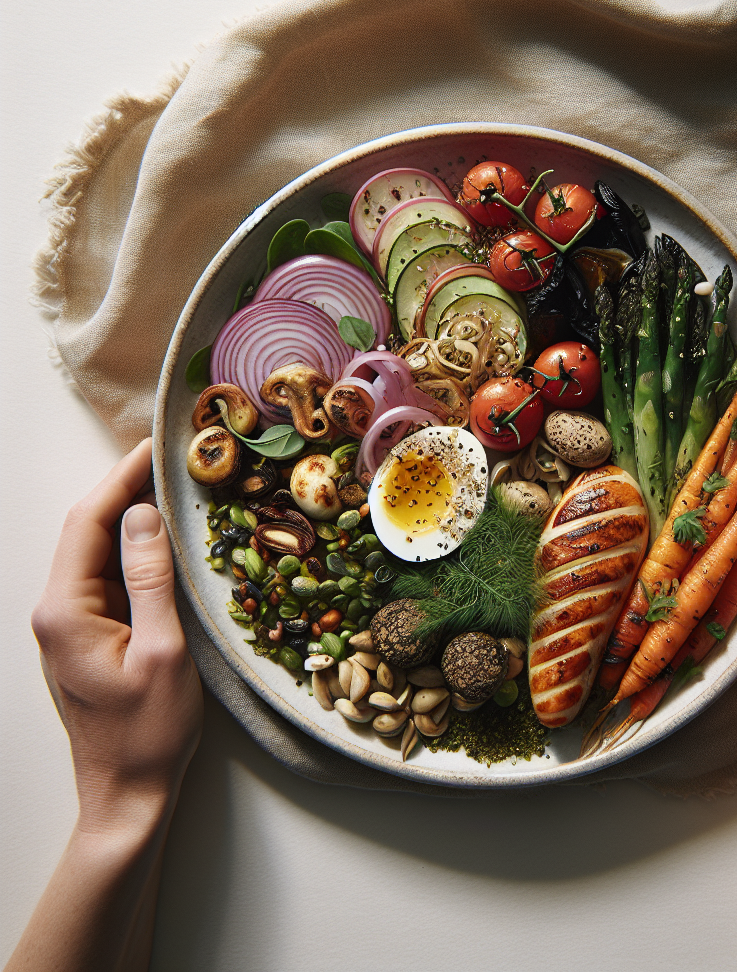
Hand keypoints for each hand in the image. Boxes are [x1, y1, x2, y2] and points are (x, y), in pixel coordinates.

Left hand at [31, 438, 202, 834]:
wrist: (126, 793)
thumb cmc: (148, 731)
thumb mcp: (163, 651)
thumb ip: (151, 578)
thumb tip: (144, 514)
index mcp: (66, 610)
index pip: (90, 522)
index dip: (121, 477)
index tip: (155, 446)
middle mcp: (57, 610)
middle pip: (89, 530)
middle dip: (126, 489)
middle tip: (173, 460)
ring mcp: (70, 624)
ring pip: (98, 553)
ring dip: (133, 519)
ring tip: (177, 489)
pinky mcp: (88, 636)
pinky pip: (109, 578)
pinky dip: (136, 552)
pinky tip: (167, 541)